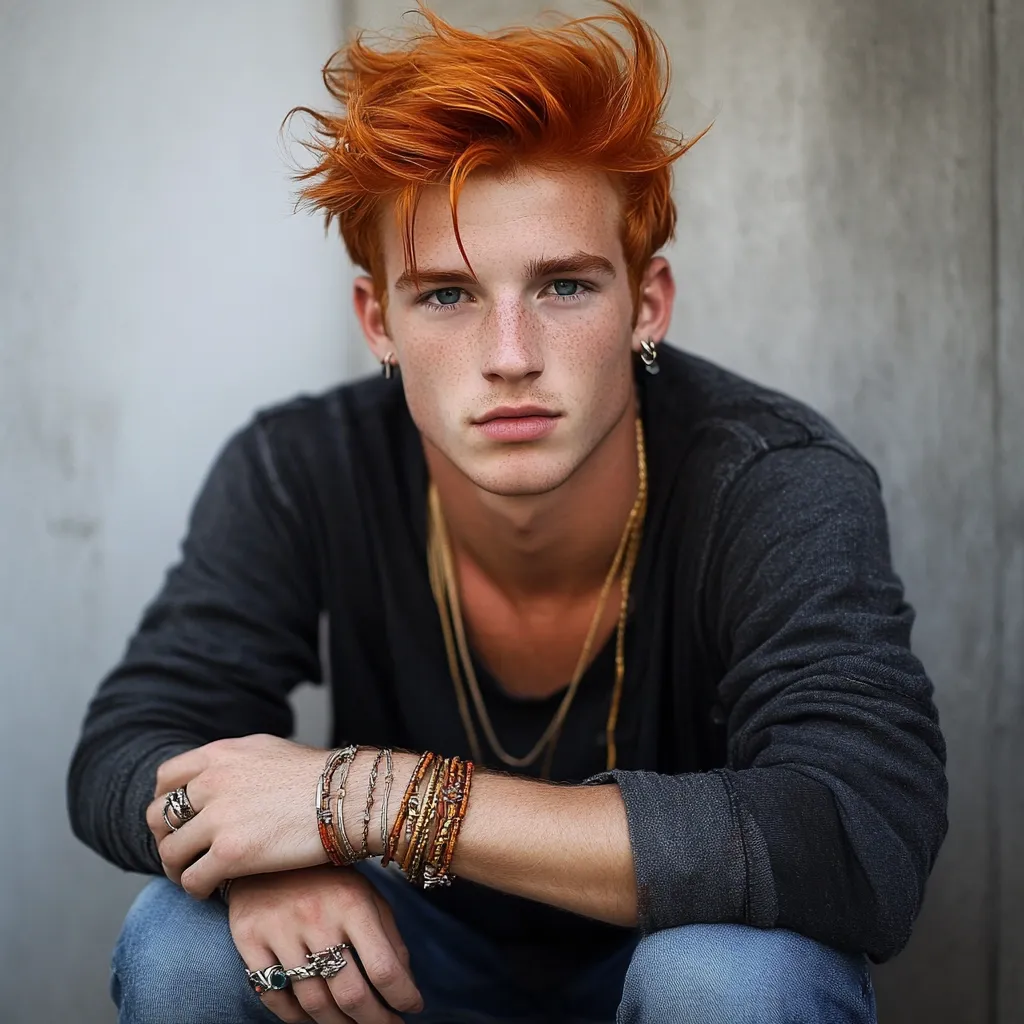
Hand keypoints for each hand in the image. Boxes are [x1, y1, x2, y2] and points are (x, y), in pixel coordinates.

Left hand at [146, 734, 329, 896]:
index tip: (179, 820)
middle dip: (166, 838)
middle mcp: (212, 781)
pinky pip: (192, 880)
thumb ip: (233, 762)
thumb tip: (216, 776)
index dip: (166, 802)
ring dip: (178, 869)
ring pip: (170, 852)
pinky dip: (197, 889)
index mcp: (220, 755)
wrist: (350, 796)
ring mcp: (219, 818)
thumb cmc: (319, 777)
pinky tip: (215, 890)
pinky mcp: (232, 854)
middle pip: (159, 817)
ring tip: (196, 876)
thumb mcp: (268, 751)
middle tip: (184, 853)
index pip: (165, 778)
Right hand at [229, 866, 422, 1023]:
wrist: (266, 850)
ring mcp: (280, 930)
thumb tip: (406, 984)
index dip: (402, 997)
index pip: (384, 968)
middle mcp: (317, 917)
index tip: (413, 1008)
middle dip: (374, 1022)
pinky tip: (313, 1017)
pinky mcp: (249, 939)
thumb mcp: (365, 894)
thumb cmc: (326, 878)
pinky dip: (296, 1018)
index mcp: (353, 902)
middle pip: (350, 994)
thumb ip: (388, 936)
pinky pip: (274, 997)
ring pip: (313, 1003)